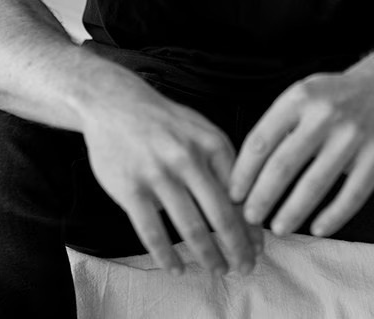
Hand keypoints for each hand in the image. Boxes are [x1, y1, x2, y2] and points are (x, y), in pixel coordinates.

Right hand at [82, 76, 261, 275]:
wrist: (115, 104)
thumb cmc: (164, 122)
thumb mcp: (200, 130)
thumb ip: (222, 162)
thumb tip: (246, 203)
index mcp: (210, 143)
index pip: (239, 192)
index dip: (251, 225)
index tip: (258, 247)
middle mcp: (187, 158)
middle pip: (220, 215)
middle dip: (238, 247)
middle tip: (246, 267)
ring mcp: (158, 174)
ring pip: (190, 227)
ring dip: (208, 256)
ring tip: (218, 270)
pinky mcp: (131, 189)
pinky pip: (152, 233)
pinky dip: (167, 256)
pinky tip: (176, 269)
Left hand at [228, 67, 373, 237]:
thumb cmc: (338, 97)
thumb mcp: (306, 94)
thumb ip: (281, 125)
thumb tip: (247, 170)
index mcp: (300, 97)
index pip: (262, 140)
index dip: (244, 172)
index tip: (233, 194)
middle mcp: (325, 114)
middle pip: (283, 165)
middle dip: (262, 197)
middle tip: (249, 217)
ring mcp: (354, 135)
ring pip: (315, 184)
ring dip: (292, 212)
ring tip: (278, 228)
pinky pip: (351, 195)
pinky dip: (332, 217)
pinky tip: (317, 229)